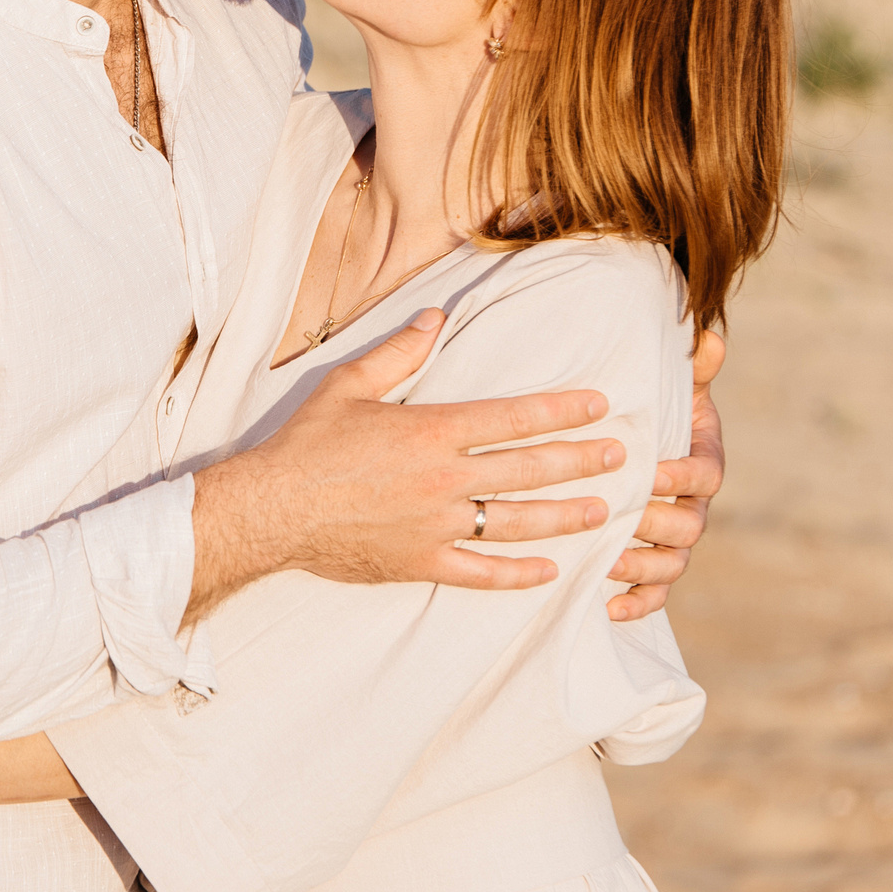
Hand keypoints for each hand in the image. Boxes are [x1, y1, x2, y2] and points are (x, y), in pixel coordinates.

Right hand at [189, 310, 624, 616]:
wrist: (270, 510)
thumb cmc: (305, 445)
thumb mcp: (347, 386)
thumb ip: (398, 352)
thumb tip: (435, 317)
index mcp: (430, 431)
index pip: (513, 418)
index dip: (560, 410)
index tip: (598, 405)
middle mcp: (443, 479)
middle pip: (528, 469)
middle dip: (580, 461)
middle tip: (622, 457)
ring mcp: (436, 526)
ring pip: (517, 521)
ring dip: (565, 515)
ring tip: (604, 511)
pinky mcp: (420, 564)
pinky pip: (481, 573)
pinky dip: (518, 573)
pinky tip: (549, 570)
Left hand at [607, 327, 724, 620]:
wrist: (636, 444)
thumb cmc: (651, 411)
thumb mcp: (670, 386)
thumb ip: (691, 367)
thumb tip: (710, 337)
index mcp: (702, 461)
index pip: (704, 475)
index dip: (681, 477)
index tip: (651, 472)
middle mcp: (693, 506)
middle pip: (689, 526)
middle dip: (656, 525)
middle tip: (621, 517)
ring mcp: (675, 540)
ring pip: (673, 564)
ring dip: (643, 566)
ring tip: (608, 563)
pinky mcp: (654, 567)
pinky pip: (655, 594)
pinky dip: (637, 603)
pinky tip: (607, 608)